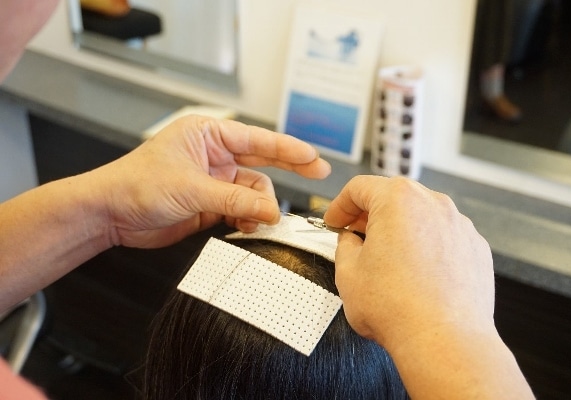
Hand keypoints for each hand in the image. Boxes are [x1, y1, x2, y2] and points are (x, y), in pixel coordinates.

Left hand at [90, 116, 330, 247]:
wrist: (110, 215)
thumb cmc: (136, 185)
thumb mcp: (191, 189)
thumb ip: (235, 201)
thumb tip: (273, 211)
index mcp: (207, 135)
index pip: (257, 139)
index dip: (289, 148)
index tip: (314, 157)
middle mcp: (214, 155)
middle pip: (262, 162)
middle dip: (289, 169)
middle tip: (318, 174)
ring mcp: (213, 181)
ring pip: (253, 193)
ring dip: (261, 208)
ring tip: (262, 221)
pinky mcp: (210, 205)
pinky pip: (241, 211)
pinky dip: (249, 220)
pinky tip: (249, 227)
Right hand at [324, 175, 493, 348]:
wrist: (443, 341)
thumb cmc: (398, 308)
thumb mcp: (347, 272)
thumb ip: (344, 245)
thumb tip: (350, 241)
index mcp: (398, 200)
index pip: (359, 188)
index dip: (340, 205)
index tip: (335, 221)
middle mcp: (434, 204)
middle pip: (394, 198)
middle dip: (371, 215)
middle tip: (356, 236)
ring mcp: (460, 226)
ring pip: (422, 217)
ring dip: (402, 231)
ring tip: (388, 260)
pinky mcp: (476, 249)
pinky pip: (444, 239)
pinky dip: (428, 248)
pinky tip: (417, 274)